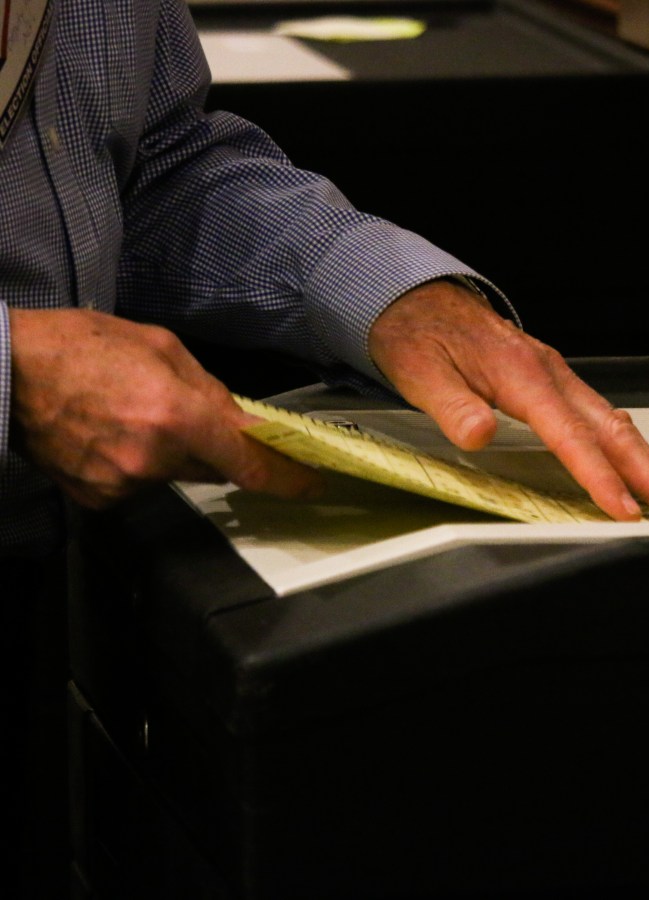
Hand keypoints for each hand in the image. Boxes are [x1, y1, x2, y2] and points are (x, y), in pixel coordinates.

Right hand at [9, 308, 322, 507]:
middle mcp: (154, 458)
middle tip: (180, 412)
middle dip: (212, 444)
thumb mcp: (161, 347)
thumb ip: (209, 389)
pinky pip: (140, 482)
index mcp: (178, 416)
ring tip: (129, 412)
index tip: (311, 484)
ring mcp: (124, 483)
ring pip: (176, 472)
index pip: (250, 463)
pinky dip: (136, 461)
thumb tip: (239, 419)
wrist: (3, 372)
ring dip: (169, 449)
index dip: (287, 478)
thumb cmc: (78, 347)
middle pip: (214, 465)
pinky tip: (107, 431)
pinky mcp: (99, 497)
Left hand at [367, 280, 648, 521]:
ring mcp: (557, 377)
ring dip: (646, 464)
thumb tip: (480, 433)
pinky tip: (634, 465)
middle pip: (614, 431)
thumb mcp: (420, 371)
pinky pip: (602, 417)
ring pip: (616, 423)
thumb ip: (453, 406)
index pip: (571, 435)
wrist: (420, 299)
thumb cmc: (421, 334)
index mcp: (523, 375)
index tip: (622, 508)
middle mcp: (550, 374)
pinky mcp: (555, 382)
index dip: (600, 476)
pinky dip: (625, 446)